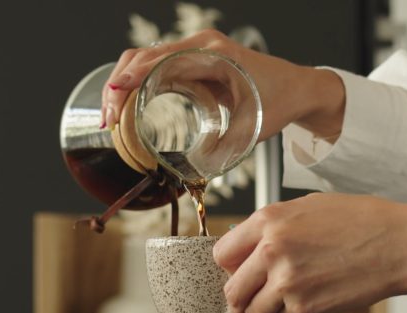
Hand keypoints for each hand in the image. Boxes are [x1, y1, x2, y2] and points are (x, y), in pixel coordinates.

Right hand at [101, 29, 344, 140]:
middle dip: (117, 86)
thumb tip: (195, 171)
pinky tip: (126, 109)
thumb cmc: (280, 102)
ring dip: (123, 85)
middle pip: (142, 56)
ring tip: (110, 118)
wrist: (300, 89)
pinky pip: (157, 68)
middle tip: (106, 120)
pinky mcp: (193, 62)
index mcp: (213, 53)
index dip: (130, 80)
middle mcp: (199, 46)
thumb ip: (225, 147)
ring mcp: (194, 52)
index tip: (113, 104)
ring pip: (144, 60)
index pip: (158, 60)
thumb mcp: (253, 128)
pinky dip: (137, 85)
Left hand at [213, 193, 406, 312]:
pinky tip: (308, 299)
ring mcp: (286, 281)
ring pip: (250, 311)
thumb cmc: (364, 222)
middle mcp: (271, 250)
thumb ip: (275, 226)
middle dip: (238, 297)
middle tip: (249, 299)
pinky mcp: (305, 307)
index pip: (222, 254)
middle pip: (230, 288)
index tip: (238, 273)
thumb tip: (251, 246)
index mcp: (269, 220)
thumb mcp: (310, 207)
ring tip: (275, 306)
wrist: (399, 245)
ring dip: (260, 312)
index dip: (229, 267)